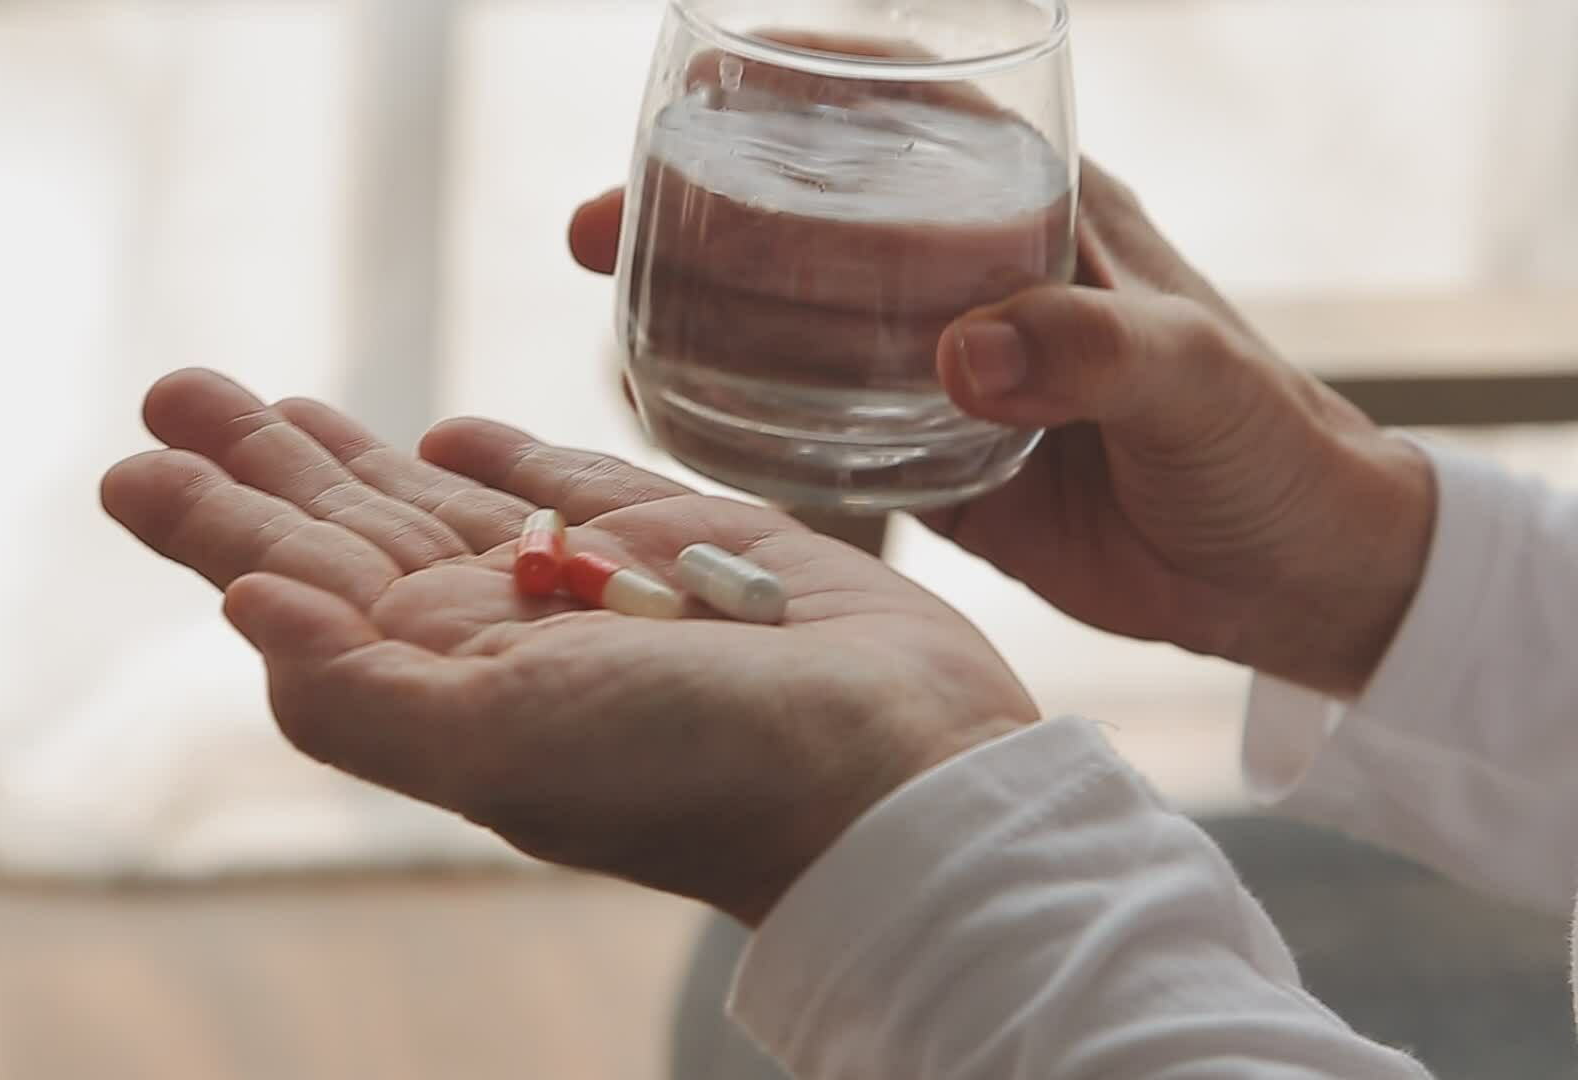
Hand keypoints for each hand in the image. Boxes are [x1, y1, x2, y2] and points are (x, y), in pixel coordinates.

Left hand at [102, 370, 1036, 923]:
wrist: (894, 772)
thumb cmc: (699, 770)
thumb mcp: (499, 750)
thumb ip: (357, 694)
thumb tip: (236, 611)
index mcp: (441, 683)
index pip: (300, 587)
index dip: (216, 526)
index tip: (135, 466)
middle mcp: (500, 635)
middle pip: (350, 532)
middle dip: (261, 464)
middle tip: (177, 388)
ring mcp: (585, 586)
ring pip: (436, 502)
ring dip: (348, 450)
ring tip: (267, 400)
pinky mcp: (673, 539)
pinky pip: (560, 488)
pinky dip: (499, 458)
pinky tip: (442, 430)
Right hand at [569, 164, 1436, 696]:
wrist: (1288, 578)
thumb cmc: (1268, 452)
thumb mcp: (1196, 384)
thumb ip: (1094, 355)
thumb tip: (960, 356)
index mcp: (1043, 212)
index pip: (906, 114)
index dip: (798, 87)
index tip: (697, 88)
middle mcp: (977, 271)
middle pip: (817, 214)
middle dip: (704, 209)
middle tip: (604, 235)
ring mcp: (945, 364)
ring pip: (800, 317)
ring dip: (708, 312)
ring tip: (617, 324)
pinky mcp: (932, 456)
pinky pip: (819, 422)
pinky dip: (747, 414)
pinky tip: (680, 420)